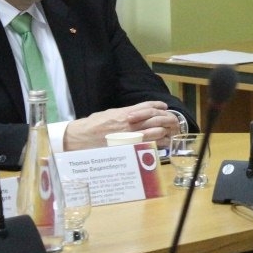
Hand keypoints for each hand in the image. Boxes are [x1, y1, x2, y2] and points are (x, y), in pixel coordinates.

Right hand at [64, 101, 182, 150]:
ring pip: (154, 131)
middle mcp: (128, 123)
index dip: (157, 106)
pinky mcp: (127, 146)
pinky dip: (157, 142)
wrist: (80, 138)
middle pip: (154, 118)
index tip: (164, 106)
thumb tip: (134, 113)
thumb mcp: (109, 113)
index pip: (146, 106)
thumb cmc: (93, 125)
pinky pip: (147, 144)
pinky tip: (163, 141)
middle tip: (172, 119)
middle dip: (166, 118)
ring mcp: (129, 135)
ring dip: (164, 130)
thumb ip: (123, 113)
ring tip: (169, 130)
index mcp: (124, 113)